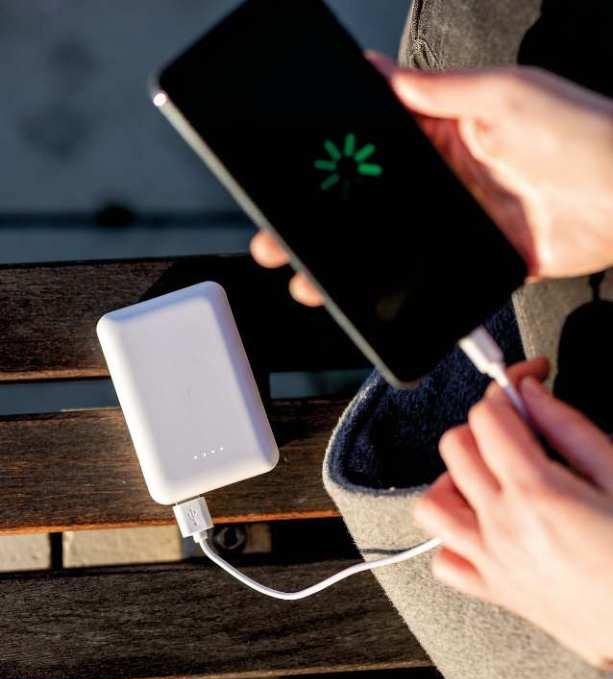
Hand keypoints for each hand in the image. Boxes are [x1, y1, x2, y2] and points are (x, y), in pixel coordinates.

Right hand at [251, 55, 612, 303]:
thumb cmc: (583, 134)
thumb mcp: (502, 95)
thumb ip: (437, 92)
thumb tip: (380, 73)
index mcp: (446, 132)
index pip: (374, 148)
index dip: (330, 166)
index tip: (292, 183)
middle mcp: (446, 177)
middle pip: (371, 201)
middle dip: (323, 224)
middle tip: (281, 242)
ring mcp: (458, 220)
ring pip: (389, 242)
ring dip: (349, 263)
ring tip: (312, 282)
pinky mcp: (476, 258)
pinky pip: (425, 273)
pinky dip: (395, 287)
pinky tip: (367, 297)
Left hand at [413, 358, 612, 668]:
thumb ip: (569, 428)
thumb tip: (530, 394)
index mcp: (535, 492)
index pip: (487, 416)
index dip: (507, 386)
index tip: (528, 382)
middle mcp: (501, 525)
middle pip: (454, 447)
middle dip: (483, 425)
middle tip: (518, 428)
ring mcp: (490, 559)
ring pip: (433, 501)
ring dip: (455, 478)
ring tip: (492, 474)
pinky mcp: (493, 589)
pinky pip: (445, 560)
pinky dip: (453, 537)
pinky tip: (481, 526)